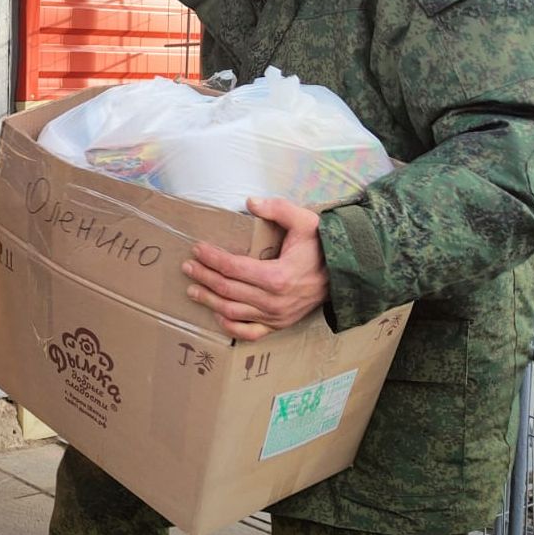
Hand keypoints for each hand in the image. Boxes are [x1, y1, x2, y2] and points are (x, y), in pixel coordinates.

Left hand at [183, 197, 329, 341]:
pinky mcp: (280, 325)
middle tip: (187, 267)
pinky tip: (216, 315)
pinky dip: (230, 326)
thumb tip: (251, 202)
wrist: (346, 274)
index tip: (197, 249)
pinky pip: (250, 333)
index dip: (212, 258)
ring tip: (192, 289)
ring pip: (233, 312)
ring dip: (209, 301)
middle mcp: (275, 301)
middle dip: (204, 277)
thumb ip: (279, 209)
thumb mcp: (306, 221)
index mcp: (278, 276)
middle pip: (228, 290)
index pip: (234, 268)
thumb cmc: (322, 247)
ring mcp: (277, 316)